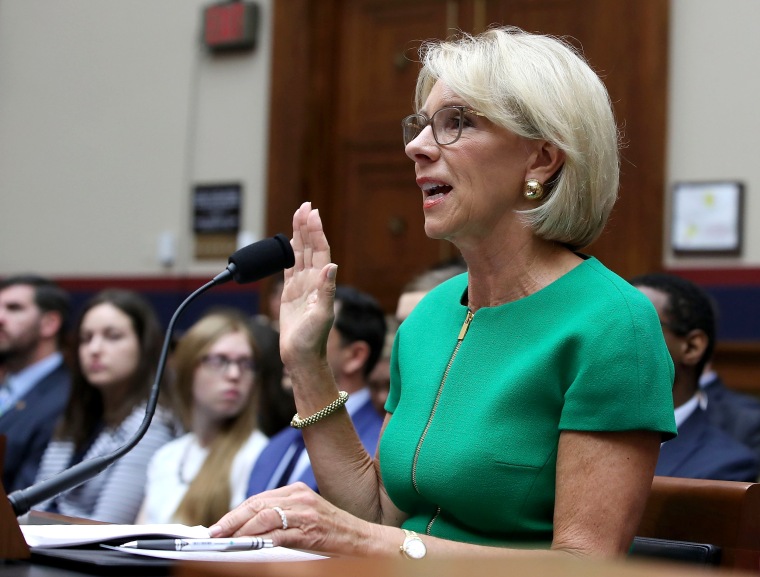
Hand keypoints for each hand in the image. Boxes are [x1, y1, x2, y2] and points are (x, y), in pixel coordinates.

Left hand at [209, 482, 372, 555]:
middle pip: (257, 504)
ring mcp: (305, 511)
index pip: (258, 499)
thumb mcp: (305, 517)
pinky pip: (279, 533)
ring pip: (263, 516)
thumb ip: (281, 517)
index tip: (219, 525)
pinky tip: (248, 545)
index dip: (236, 513)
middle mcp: (299, 496)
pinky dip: (260, 539)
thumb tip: (249, 529)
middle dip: (232, 520)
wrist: (362, 539)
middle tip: (213, 533)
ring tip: (225, 540)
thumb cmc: (333, 531)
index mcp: (297, 491)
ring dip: (240, 529)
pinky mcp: (309, 529)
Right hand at [279, 202, 337, 372]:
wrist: (301, 356)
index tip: (312, 212)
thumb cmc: (312, 340)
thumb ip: (327, 291)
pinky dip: (290, 254)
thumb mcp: (322, 315)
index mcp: (321, 283)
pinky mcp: (290, 294)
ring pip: (299, 254)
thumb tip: (331, 266)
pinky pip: (289, 268)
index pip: (319, 251)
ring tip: (299, 216)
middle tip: (305, 206)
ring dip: (299, 235)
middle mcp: (313, 282)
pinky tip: (290, 243)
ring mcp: (301, 286)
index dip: (316, 231)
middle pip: (309, 247)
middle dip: (307, 227)